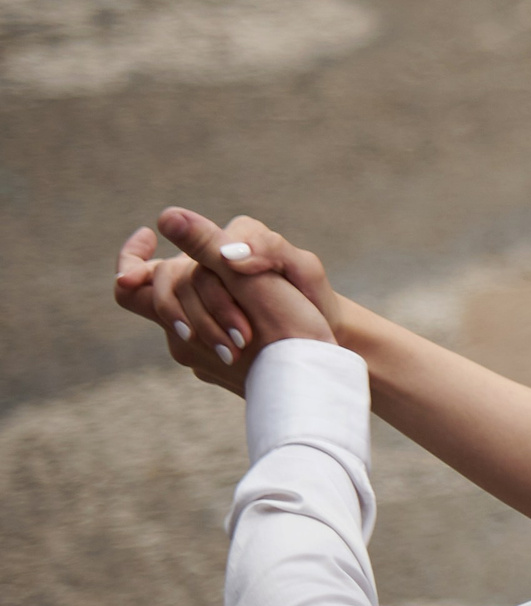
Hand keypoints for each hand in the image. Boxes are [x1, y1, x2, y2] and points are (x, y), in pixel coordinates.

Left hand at [113, 211, 342, 390]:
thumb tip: (166, 217)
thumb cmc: (294, 334)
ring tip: (266, 293)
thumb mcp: (252, 282)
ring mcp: (207, 364)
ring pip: (198, 313)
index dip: (132, 256)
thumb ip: (207, 247)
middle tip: (235, 261)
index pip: (130, 286)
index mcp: (179, 323)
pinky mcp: (231, 374)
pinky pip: (220, 335)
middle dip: (199, 269)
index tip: (153, 234)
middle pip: (171, 293)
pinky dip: (237, 316)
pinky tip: (271, 317)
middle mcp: (185, 347)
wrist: (324, 388)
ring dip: (223, 295)